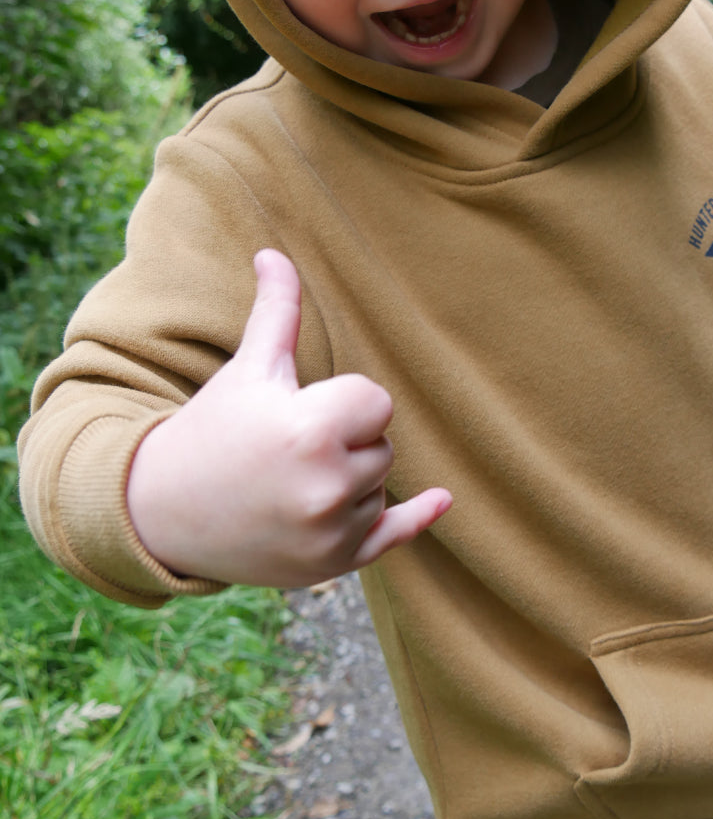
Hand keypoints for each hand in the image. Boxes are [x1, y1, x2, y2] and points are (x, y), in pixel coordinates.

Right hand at [126, 248, 450, 585]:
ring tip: (291, 481)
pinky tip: (442, 501)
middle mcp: (325, 488)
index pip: (377, 403)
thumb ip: (276, 313)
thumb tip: (275, 253)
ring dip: (350, 480)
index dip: (344, 401)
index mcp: (309, 432)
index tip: (303, 409)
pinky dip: (416, 519)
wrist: (162, 510)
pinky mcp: (332, 565)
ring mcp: (330, 534)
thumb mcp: (248, 370)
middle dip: (347, 442)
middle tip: (289, 449)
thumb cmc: (211, 430)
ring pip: (380, 486)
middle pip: (383, 447)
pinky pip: (393, 537)